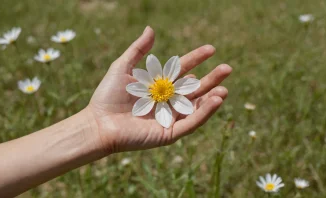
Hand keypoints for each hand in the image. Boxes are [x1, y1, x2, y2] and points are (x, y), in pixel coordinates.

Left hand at [85, 26, 231, 152]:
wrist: (98, 123)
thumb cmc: (108, 96)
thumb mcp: (122, 68)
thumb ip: (138, 50)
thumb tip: (151, 29)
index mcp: (159, 86)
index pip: (182, 71)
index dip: (196, 59)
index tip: (211, 49)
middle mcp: (167, 102)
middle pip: (194, 90)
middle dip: (211, 79)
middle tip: (227, 68)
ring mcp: (169, 118)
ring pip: (196, 108)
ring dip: (211, 98)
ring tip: (224, 88)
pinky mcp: (169, 133)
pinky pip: (190, 123)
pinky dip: (204, 114)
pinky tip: (215, 101)